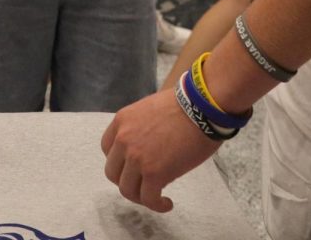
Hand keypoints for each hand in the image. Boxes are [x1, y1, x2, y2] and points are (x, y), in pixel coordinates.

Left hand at [102, 87, 218, 211]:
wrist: (202, 106)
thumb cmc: (185, 104)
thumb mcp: (151, 108)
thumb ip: (140, 127)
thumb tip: (147, 147)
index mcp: (122, 121)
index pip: (107, 149)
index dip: (120, 161)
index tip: (132, 166)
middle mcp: (124, 140)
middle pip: (113, 172)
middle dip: (128, 180)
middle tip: (144, 183)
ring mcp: (137, 158)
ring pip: (127, 189)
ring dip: (140, 196)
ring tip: (157, 195)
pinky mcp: (154, 174)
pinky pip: (148, 199)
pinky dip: (157, 205)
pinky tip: (167, 203)